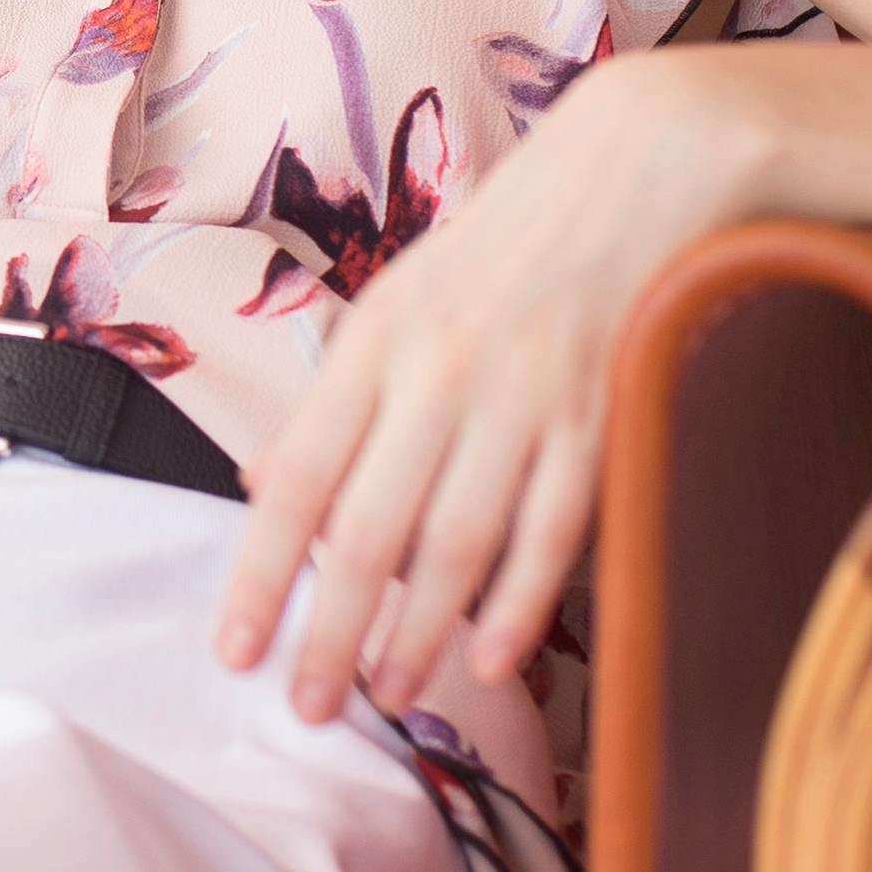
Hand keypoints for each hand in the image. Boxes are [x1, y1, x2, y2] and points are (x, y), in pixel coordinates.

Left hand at [216, 54, 755, 720]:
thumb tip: (265, 482)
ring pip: (458, 545)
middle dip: (333, 632)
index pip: (297, 478)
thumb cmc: (503, 245)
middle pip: (370, 532)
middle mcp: (440, 373)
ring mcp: (525, 398)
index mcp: (376, 341)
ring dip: (419, 634)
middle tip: (312, 707)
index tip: (236, 651)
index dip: (261, 573)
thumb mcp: (398, 300)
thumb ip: (336, 397)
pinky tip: (493, 660)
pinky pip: (555, 530)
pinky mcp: (602, 416)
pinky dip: (523, 604)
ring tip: (391, 694)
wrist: (636, 164)